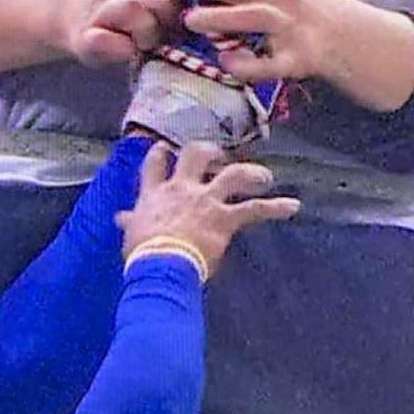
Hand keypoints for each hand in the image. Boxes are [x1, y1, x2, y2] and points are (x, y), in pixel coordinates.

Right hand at [117, 141, 299, 274]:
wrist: (161, 265)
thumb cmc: (143, 254)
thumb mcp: (132, 235)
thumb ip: (130, 222)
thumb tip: (120, 218)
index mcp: (156, 193)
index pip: (155, 163)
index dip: (161, 153)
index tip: (165, 148)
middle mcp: (183, 189)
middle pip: (196, 155)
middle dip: (210, 151)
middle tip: (219, 153)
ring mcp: (206, 200)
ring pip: (233, 175)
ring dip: (251, 173)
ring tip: (265, 177)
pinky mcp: (224, 218)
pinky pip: (254, 209)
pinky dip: (276, 207)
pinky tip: (293, 206)